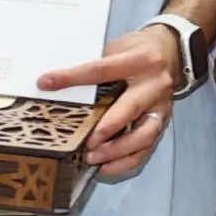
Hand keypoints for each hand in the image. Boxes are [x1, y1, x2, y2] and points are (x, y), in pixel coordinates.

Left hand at [37, 21, 190, 181]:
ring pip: (144, 134)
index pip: (102, 70)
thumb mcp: (117, 47)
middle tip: (87, 142)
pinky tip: (106, 167)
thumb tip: (57, 81)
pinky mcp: (163, 122)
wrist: (170, 51)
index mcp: (140, 60)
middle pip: (131, 107)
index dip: (73, 77)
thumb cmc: (136, 50)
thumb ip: (95, 64)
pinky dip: (126, 161)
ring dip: (118, 150)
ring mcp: (161, 106)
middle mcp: (155, 84)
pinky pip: (146, 147)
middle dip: (108, 127)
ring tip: (93, 157)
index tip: (46, 83)